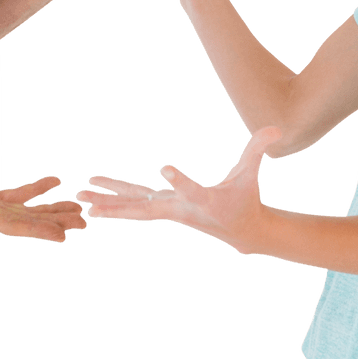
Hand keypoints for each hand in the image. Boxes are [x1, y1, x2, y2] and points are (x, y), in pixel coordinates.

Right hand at [0, 163, 86, 242]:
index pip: (10, 224)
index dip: (37, 228)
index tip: (63, 235)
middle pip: (25, 222)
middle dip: (55, 222)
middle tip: (86, 222)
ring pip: (24, 211)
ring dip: (50, 210)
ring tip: (77, 210)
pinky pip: (13, 196)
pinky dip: (34, 190)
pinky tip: (52, 183)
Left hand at [76, 127, 279, 254]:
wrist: (242, 231)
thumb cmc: (246, 199)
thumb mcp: (253, 173)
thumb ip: (259, 149)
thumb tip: (276, 128)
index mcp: (203, 201)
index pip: (190, 189)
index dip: (179, 180)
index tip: (164, 168)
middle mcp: (180, 209)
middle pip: (145, 208)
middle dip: (118, 205)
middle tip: (90, 203)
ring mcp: (169, 210)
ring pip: (134, 206)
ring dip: (108, 202)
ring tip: (81, 197)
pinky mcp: (164, 208)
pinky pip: (136, 202)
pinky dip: (116, 199)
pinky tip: (95, 197)